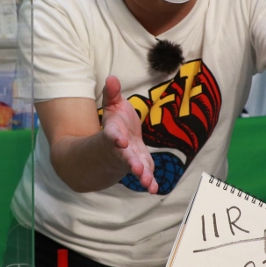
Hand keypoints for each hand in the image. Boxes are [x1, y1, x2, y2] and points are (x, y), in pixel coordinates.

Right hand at [101, 75, 157, 192]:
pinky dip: (149, 182)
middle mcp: (120, 149)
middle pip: (125, 156)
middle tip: (137, 169)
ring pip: (135, 168)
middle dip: (131, 162)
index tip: (120, 140)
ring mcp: (130, 160)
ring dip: (141, 174)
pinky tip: (154, 189)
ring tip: (147, 182)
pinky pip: (145, 176)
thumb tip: (112, 77)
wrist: (113, 146)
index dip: (116, 137)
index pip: (112, 135)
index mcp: (113, 132)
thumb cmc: (115, 124)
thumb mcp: (112, 106)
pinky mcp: (141, 166)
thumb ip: (111, 93)